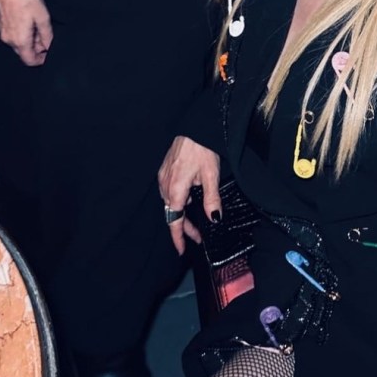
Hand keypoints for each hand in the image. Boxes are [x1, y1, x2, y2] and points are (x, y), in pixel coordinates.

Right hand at [0, 0, 52, 65]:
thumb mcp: (43, 18)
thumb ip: (47, 36)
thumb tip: (49, 48)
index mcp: (20, 41)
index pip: (29, 61)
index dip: (41, 60)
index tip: (49, 54)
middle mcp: (9, 40)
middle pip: (24, 53)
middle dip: (37, 49)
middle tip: (47, 36)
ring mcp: (3, 33)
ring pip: (19, 45)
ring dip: (30, 41)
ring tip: (39, 26)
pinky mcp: (2, 25)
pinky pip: (14, 37)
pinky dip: (23, 35)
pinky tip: (30, 22)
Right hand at [158, 136, 220, 255]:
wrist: (194, 126)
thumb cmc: (202, 148)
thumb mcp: (211, 175)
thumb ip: (211, 199)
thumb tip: (214, 219)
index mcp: (175, 189)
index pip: (174, 220)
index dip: (178, 237)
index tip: (182, 249)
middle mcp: (165, 185)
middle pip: (171, 213)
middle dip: (183, 227)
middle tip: (197, 236)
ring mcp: (163, 176)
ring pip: (170, 203)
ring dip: (181, 213)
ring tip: (195, 220)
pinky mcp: (165, 169)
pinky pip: (168, 191)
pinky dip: (177, 200)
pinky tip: (188, 198)